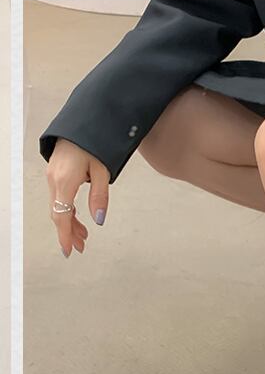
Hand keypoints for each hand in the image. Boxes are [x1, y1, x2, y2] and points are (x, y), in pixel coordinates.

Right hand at [46, 139, 110, 257]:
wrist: (84, 122)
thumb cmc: (95, 143)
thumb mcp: (102, 171)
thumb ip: (100, 196)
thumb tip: (98, 220)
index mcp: (65, 181)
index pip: (61, 215)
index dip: (64, 235)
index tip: (69, 251)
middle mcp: (54, 180)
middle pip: (58, 214)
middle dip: (68, 232)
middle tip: (81, 248)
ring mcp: (53, 176)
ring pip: (58, 206)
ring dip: (70, 223)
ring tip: (84, 237)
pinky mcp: (56, 173)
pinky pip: (60, 197)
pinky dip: (68, 210)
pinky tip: (78, 219)